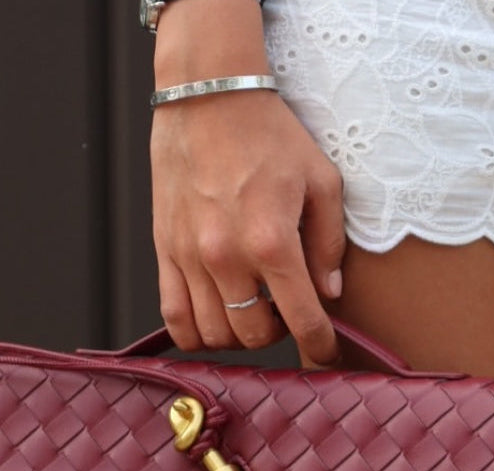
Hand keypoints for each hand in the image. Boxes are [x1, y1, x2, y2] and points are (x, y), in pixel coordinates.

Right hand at [150, 88, 345, 365]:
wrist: (207, 95)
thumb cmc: (269, 134)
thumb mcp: (322, 180)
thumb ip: (329, 243)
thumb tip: (329, 292)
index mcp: (272, 240)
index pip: (302, 319)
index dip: (320, 345)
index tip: (326, 352)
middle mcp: (227, 256)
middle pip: (254, 336)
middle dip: (277, 334)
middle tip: (284, 310)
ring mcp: (190, 257)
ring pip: (213, 335)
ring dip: (237, 336)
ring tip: (251, 310)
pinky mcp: (164, 251)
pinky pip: (173, 317)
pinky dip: (195, 333)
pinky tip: (214, 318)